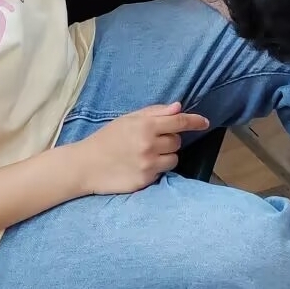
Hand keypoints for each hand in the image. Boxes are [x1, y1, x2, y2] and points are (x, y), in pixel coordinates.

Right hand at [72, 103, 209, 193]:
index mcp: (146, 126)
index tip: (205, 122)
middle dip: (168, 140)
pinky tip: (139, 166)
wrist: (85, 165)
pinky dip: (156, 168)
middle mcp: (150, 145)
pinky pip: (162, 172)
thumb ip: (154, 112)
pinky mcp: (146, 180)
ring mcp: (148, 164)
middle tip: (150, 141)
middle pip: (177, 141)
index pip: (180, 122)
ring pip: (174, 158)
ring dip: (166, 155)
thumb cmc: (106, 139)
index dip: (195, 121)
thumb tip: (179, 107)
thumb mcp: (128, 119)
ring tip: (146, 155)